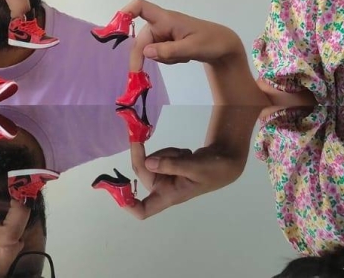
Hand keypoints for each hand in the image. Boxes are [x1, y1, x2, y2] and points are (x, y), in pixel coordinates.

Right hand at [117, 0, 242, 71]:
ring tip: (181, 57)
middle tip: (137, 76)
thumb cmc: (211, 42)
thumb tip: (146, 53)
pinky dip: (167, 59)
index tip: (117, 28)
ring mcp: (164, 34)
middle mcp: (162, 24)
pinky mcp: (167, 43)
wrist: (224, 47)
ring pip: (149, 49)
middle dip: (140, 56)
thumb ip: (169, 50)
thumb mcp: (191, 48)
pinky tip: (182, 57)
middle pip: (141, 38)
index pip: (141, 7)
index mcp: (166, 19)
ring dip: (161, 58)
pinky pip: (158, 53)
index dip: (126, 12)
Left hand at [122, 136, 248, 219]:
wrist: (226, 161)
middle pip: (142, 172)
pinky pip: (160, 156)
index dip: (128, 204)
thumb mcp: (195, 166)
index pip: (143, 210)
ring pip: (151, 160)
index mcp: (168, 196)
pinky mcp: (168, 167)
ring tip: (185, 155)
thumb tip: (148, 162)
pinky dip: (171, 151)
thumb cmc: (214, 170)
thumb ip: (171, 165)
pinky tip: (186, 155)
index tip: (118, 190)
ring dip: (165, 152)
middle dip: (142, 153)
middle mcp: (163, 188)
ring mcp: (165, 177)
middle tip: (139, 133)